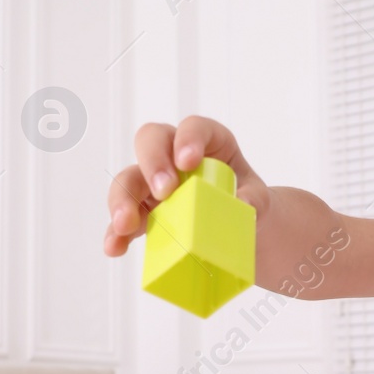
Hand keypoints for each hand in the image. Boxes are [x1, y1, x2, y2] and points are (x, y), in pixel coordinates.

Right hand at [103, 116, 270, 256]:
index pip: (193, 127)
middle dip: (152, 163)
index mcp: (207, 142)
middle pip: (151, 142)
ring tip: (126, 224)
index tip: (188, 162)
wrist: (245, 229)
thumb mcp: (259, 199)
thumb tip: (242, 205)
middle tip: (163, 191)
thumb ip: (254, 198)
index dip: (187, 139)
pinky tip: (114, 246)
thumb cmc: (249, 202)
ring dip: (123, 200)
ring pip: (129, 179)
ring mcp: (154, 183)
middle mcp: (174, 155)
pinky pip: (124, 219)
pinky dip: (116, 234)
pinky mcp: (144, 212)